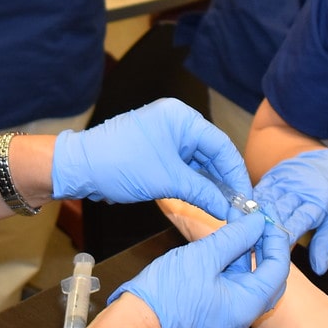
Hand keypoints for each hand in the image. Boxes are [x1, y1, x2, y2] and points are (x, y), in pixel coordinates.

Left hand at [52, 99, 246, 217]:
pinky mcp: (158, 151)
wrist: (79, 168)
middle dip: (225, 180)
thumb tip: (228, 209)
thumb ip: (202, 192)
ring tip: (226, 208)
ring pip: (199, 161)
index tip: (247, 198)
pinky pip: (184, 166)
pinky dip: (195, 183)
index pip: (221, 144)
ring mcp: (166, 136)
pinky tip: (207, 200)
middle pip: (212, 152)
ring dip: (211, 184)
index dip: (236, 173)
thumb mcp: (166, 180)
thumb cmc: (118, 164)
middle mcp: (176, 122)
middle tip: (240, 207)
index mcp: (181, 118)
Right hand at [111, 212, 289, 327]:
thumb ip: (235, 237)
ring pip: (248, 280)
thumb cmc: (168, 293)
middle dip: (264, 246)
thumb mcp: (204, 256)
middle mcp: (243, 315)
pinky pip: (232, 286)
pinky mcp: (213, 311)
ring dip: (246, 252)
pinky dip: (232, 264)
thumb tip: (257, 222)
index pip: (278, 269)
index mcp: (246, 305)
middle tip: (255, 220)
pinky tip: (223, 244)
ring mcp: (228, 315)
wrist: (137, 323)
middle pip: (267, 277)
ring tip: (236, 224)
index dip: (275, 240)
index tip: (265, 218)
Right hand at [251, 149, 327, 273]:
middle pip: (277, 211)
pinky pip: (259, 190)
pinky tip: (241, 218)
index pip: (298, 221)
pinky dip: (250, 205)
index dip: (283, 237)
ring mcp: (286, 179)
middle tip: (250, 249)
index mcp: (320, 201)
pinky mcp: (274, 174)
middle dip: (264, 230)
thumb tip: (319, 269)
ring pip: (264, 200)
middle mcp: (300, 188)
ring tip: (241, 236)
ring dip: (253, 218)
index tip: (271, 254)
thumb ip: (326, 243)